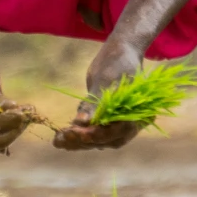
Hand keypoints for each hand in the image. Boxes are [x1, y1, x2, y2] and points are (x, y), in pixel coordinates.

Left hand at [55, 35, 148, 151]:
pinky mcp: (106, 122)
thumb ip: (95, 102)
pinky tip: (61, 138)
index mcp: (139, 114)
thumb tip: (81, 122)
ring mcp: (118, 124)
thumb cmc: (117, 63)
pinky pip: (92, 132)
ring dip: (77, 142)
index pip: (118, 132)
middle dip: (83, 141)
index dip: (97, 135)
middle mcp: (130, 124)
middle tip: (61, 140)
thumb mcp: (106, 79)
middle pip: (106, 140)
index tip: (77, 134)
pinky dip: (78, 136)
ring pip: (98, 139)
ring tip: (57, 141)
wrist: (118, 54)